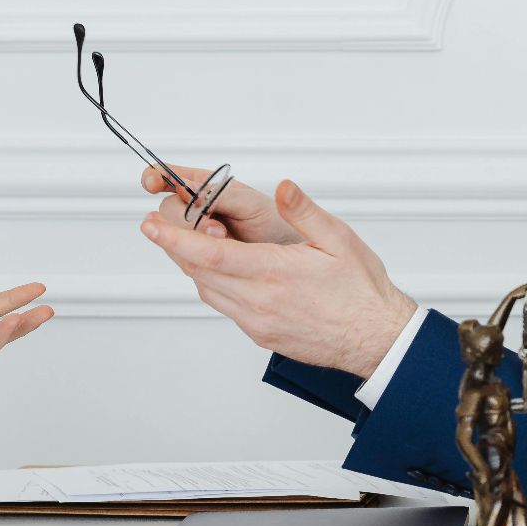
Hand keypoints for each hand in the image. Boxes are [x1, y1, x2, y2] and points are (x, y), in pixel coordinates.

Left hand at [141, 179, 417, 377]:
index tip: (150, 224)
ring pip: (207, 291)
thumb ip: (305, 211)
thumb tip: (283, 188)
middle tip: (163, 226)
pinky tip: (225, 272)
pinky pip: (224, 307)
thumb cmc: (362, 292)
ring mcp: (257, 322)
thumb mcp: (340, 240)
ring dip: (195, 267)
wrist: (376, 338)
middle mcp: (258, 301)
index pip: (209, 253)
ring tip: (193, 244)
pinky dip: (215, 285)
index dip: (174, 238)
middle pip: (199, 272)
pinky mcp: (260, 335)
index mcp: (274, 273)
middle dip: (177, 247)